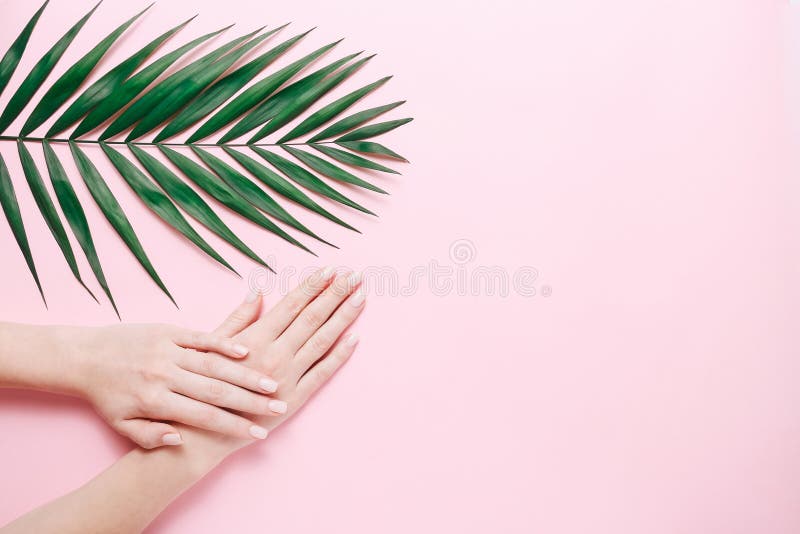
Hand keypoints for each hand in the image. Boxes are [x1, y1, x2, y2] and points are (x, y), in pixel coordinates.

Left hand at [72, 322, 284, 447]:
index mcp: (154, 401)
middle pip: (216, 390)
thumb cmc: (107, 395)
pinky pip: (202, 337)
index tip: (258, 433)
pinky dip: (225, 343)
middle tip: (279, 406)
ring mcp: (168, 350)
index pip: (203, 416)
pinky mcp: (168, 330)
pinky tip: (247, 352)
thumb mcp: (122, 424)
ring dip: (246, 373)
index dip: (233, 426)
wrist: (84, 356)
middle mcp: (164, 375)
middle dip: (251, 400)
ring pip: (214, 363)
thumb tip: (181, 440)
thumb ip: (151, 436)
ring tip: (272, 382)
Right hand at [179, 267, 365, 458]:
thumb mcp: (212, 345)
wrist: (204, 431)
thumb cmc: (204, 384)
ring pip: (322, 341)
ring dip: (343, 317)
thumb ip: (238, 317)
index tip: (331, 269)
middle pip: (312, 317)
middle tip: (355, 275)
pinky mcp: (295, 399)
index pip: (291, 305)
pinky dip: (340, 355)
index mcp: (255, 338)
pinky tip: (355, 338)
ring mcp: (288, 376)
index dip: (313, 286)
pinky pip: (323, 373)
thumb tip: (257, 290)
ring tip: (361, 297)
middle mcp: (275, 354)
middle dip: (335, 294)